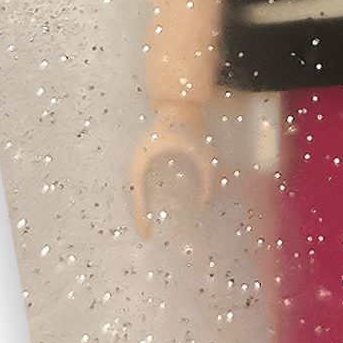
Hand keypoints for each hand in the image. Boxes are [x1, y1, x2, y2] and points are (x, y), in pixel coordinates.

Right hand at [130, 103, 219, 237]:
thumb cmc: (189, 129)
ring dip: (144, 208)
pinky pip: (146, 184)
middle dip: (141, 218)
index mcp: (142, 163)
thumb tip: (204, 207)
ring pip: (139, 192)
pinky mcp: (146, 161)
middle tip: (147, 236)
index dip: (141, 218)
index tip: (146, 234)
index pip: (138, 197)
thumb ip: (207, 181)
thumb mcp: (203, 155)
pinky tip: (158, 208)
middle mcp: (137, 165)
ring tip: (149, 227)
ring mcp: (140, 163)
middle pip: (135, 198)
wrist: (179, 106)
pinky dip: (149, 197)